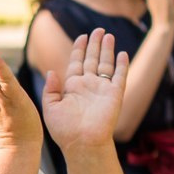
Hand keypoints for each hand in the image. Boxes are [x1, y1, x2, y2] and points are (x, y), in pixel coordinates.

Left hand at [39, 27, 127, 150]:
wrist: (82, 143)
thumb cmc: (64, 130)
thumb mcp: (50, 108)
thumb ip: (50, 89)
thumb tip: (51, 71)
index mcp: (72, 87)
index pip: (76, 63)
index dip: (79, 49)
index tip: (82, 36)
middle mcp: (88, 86)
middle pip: (92, 59)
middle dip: (95, 44)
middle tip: (98, 29)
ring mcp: (102, 89)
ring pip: (106, 64)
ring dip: (107, 50)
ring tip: (109, 35)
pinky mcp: (114, 95)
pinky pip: (119, 76)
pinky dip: (122, 65)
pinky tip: (123, 53)